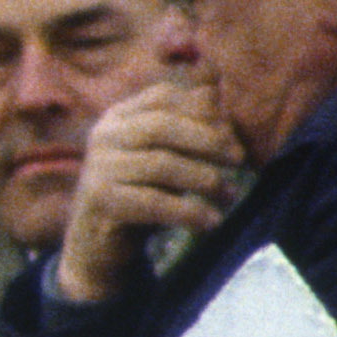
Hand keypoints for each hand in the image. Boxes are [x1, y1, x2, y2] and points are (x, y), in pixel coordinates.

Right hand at [53, 78, 244, 303]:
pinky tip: (212, 221)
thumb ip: (185, 128)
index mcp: (119, 117)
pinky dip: (189, 211)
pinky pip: (154, 202)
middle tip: (239, 160)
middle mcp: (105, 135)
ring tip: (230, 195)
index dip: (201, 110)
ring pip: (161, 164)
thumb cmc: (139, 192)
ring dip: (204, 179)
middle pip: (162, 126)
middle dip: (208, 140)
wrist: (98, 242)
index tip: (232, 132)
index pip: (162, 97)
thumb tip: (215, 93)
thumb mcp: (164, 156)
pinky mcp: (102, 200)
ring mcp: (99, 167)